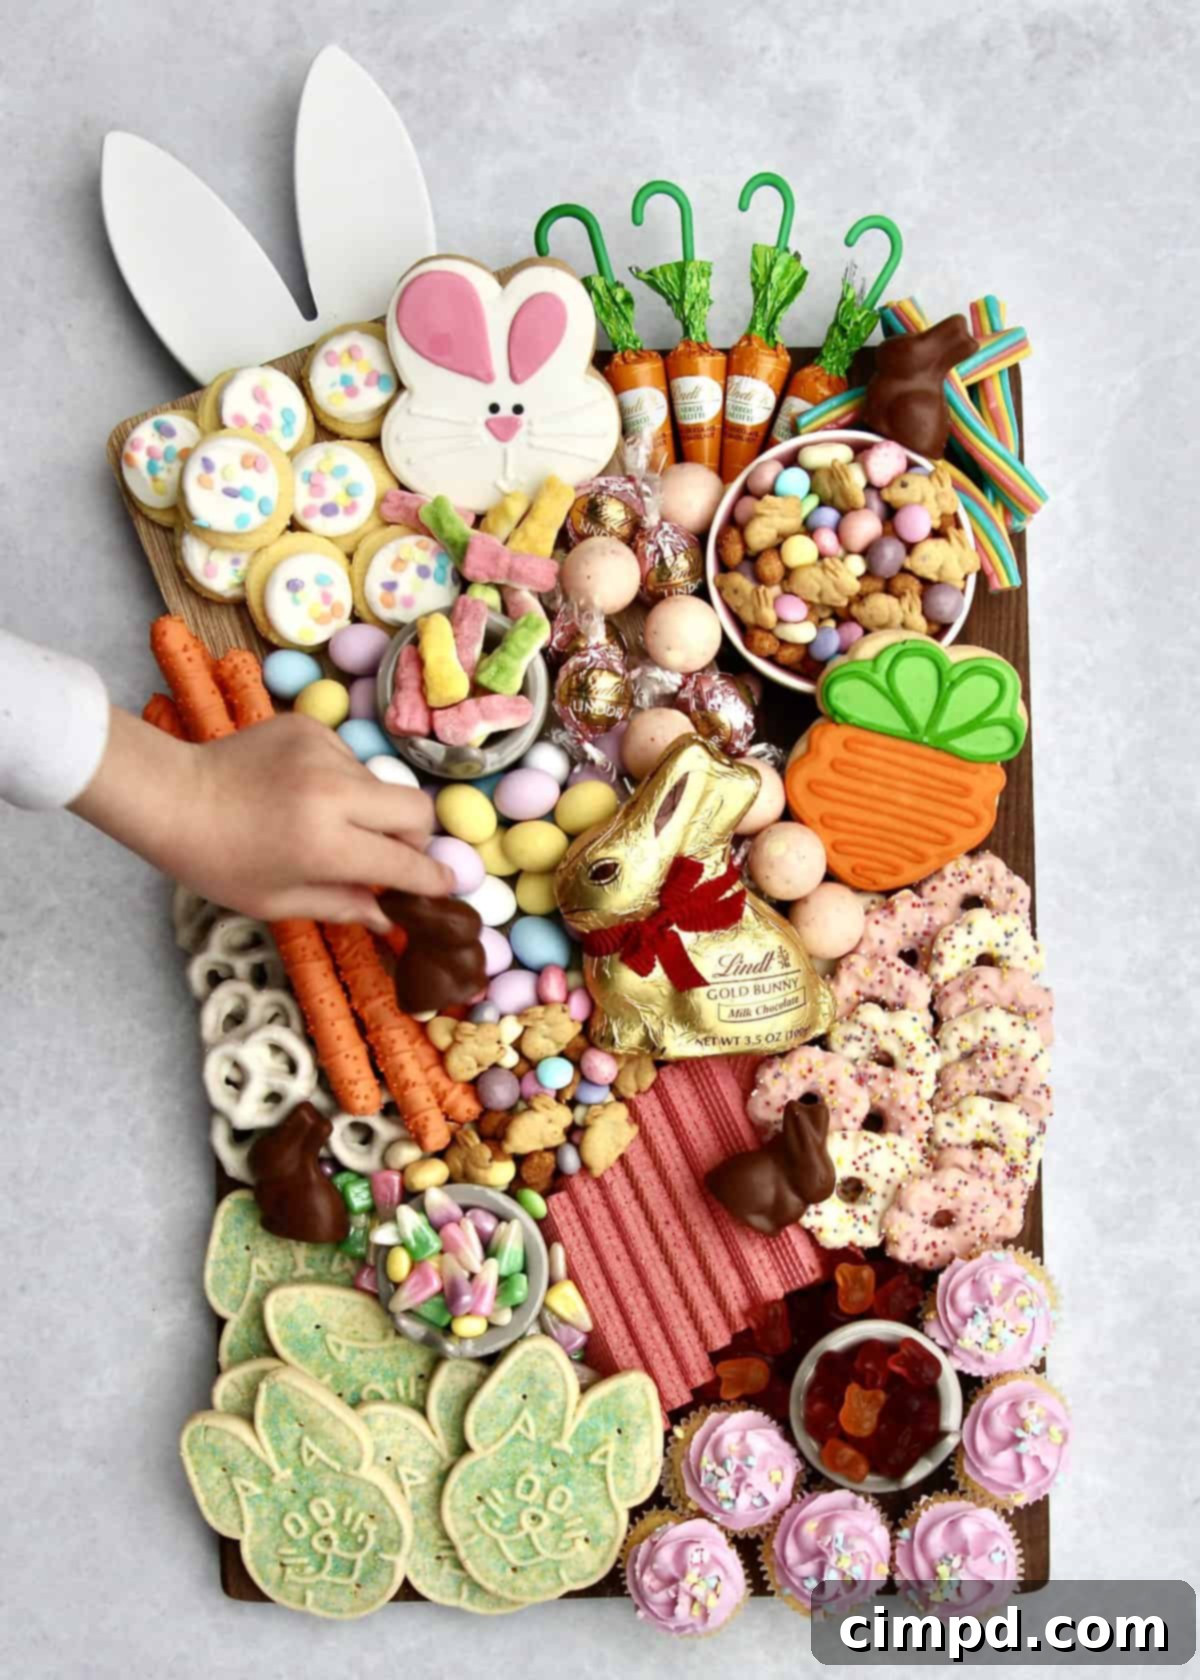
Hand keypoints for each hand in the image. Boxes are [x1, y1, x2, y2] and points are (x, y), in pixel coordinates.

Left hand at [72, 708, 452, 930]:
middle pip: (417, 810)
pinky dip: (341, 783)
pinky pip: (349, 760)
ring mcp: (324, 751)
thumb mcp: (278, 901)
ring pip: (380, 785)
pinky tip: (302, 793)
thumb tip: (391, 918)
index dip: (431, 880)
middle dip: (415, 838)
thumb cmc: (218, 862)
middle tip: (391, 855)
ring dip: (370, 809)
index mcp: (325, 843)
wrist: (170, 796)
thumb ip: (344, 906)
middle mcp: (334, 791)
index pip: (405, 863)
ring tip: (325, 823)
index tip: (445, 886)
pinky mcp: (310, 726)